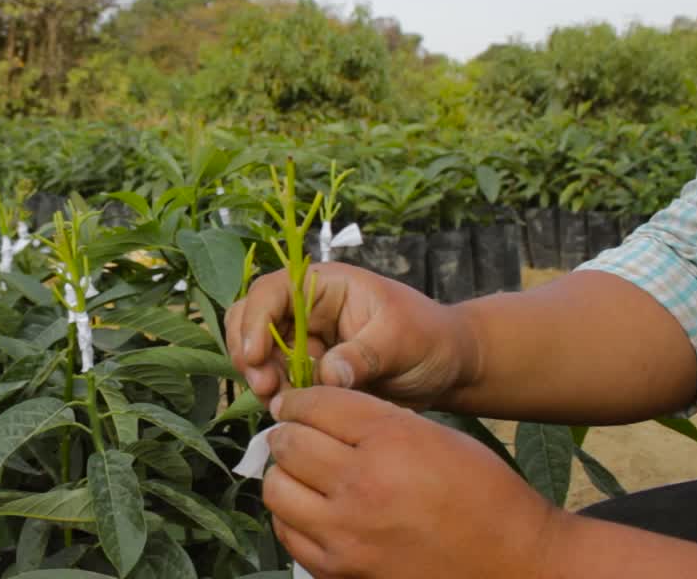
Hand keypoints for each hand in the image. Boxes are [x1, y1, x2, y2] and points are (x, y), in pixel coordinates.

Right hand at [225, 263, 477, 408]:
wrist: (447, 367)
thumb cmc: (430, 338)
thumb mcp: (403, 340)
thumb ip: (364, 354)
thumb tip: (327, 374)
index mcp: (326, 285)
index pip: (273, 291)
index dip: (256, 320)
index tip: (257, 356)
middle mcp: (306, 308)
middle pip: (250, 318)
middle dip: (249, 351)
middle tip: (264, 386)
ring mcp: (303, 339)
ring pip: (257, 352)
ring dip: (259, 377)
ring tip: (279, 403)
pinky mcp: (306, 369)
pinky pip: (276, 378)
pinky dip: (274, 394)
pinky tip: (288, 411)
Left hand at [264, 387, 557, 577]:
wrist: (516, 565)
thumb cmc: (484, 495)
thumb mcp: (436, 437)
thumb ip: (375, 422)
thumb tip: (316, 413)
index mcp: (390, 440)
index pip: (315, 404)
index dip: (298, 401)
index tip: (294, 404)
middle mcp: (362, 484)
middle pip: (288, 443)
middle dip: (288, 433)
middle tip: (295, 434)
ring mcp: (347, 533)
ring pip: (277, 488)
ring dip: (285, 474)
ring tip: (301, 473)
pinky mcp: (341, 570)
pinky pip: (288, 533)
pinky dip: (292, 517)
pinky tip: (311, 509)